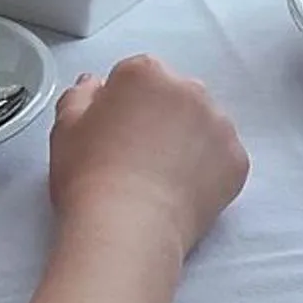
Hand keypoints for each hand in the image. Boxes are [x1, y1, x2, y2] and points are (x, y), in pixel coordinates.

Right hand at [47, 56, 248, 260]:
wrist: (127, 227)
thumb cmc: (90, 178)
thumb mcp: (66, 130)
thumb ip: (80, 96)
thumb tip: (93, 85)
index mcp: (145, 74)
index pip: (138, 77)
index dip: (124, 105)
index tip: (116, 130)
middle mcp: (189, 90)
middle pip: (176, 96)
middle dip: (161, 117)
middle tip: (138, 156)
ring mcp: (219, 124)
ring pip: (204, 125)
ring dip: (188, 142)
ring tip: (160, 178)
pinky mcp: (237, 159)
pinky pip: (223, 158)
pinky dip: (208, 171)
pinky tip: (182, 192)